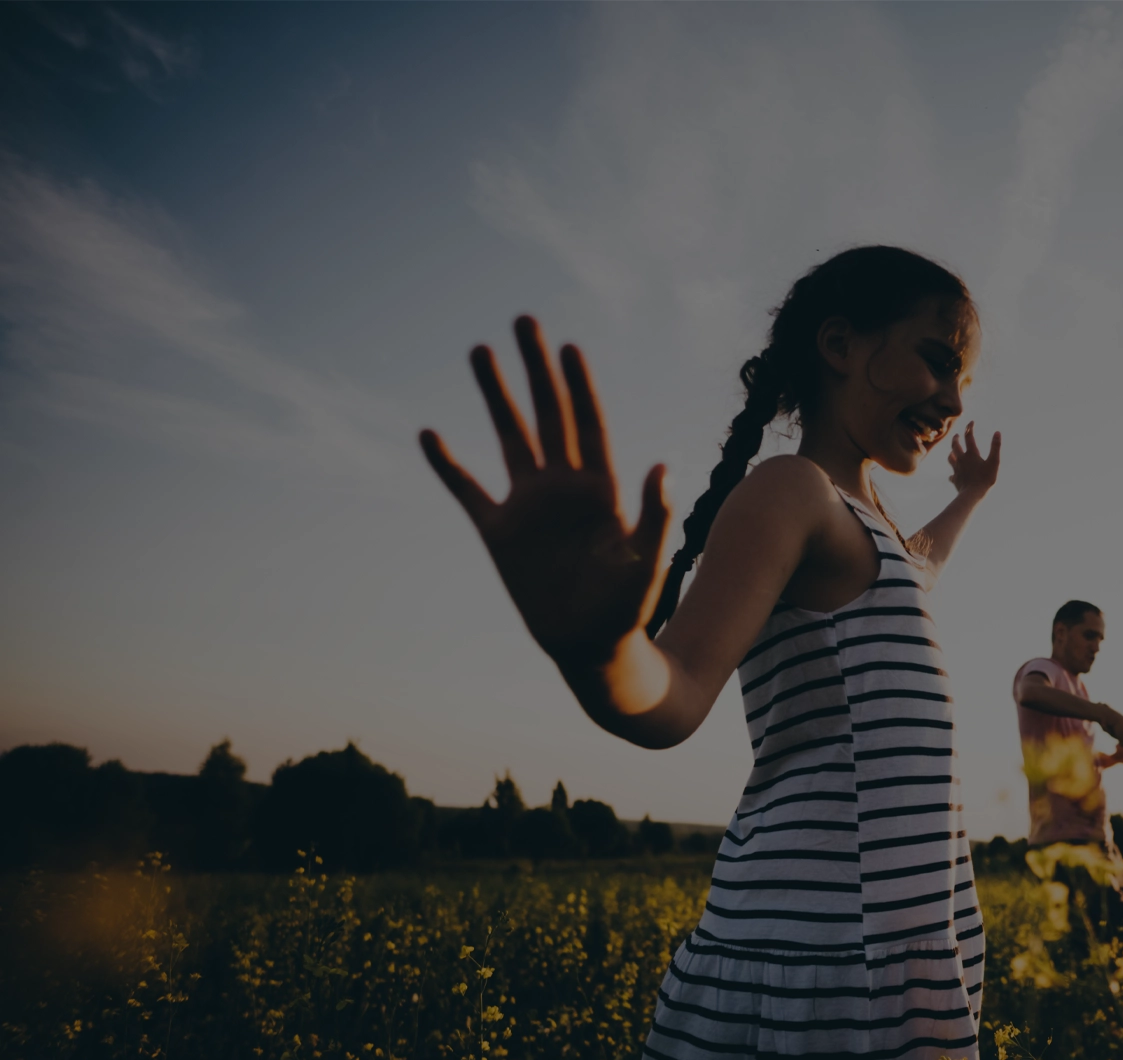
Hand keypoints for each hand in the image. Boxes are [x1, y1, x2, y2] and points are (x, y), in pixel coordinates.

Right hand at [420, 316, 672, 669]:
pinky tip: (429, 433)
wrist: (592, 648)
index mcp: (600, 488)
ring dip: (494, 395)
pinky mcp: (499, 533)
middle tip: (524, 319)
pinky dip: (448, 465)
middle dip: (536, 368)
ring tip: (479, 349)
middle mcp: (562, 487)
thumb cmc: (628, 608)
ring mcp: (529, 506)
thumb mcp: (647, 561)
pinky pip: (467, 490)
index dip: (578, 385)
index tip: (569, 347)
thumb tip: (664, 465)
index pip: (588, 423)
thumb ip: (655, 516)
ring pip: (508, 437)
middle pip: (547, 414)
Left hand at [947, 422, 1000, 499]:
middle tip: (957, 435)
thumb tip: (997, 432)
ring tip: (952, 452)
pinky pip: (952, 475)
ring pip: (950, 458)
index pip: (969, 436)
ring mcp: (957, 469)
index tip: (971, 422)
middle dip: (956, 439)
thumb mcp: (994, 462)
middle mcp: (962, 459)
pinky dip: (952, 474)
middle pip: (955, 446)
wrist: (973, 494)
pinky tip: (953, 476)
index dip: (970, 427)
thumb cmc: (985, 478)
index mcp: (971, 454)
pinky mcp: (955, 479)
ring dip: (951, 453)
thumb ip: (995, 447)